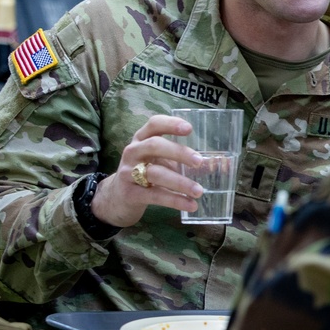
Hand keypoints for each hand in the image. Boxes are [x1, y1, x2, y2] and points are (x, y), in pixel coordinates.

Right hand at [91, 115, 205, 226]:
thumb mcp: (157, 160)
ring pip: (155, 173)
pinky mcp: (129, 193)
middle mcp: (133, 152)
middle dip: (179, 152)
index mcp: (141, 139)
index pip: (154, 124)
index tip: (190, 129)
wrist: (115, 199)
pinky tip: (190, 205)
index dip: (171, 124)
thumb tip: (213, 164)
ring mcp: (128, 172)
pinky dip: (175, 200)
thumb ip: (178, 159)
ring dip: (180, 182)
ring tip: (199, 191)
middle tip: (199, 162)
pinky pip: (154, 195)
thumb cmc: (144, 174)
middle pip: (155, 146)